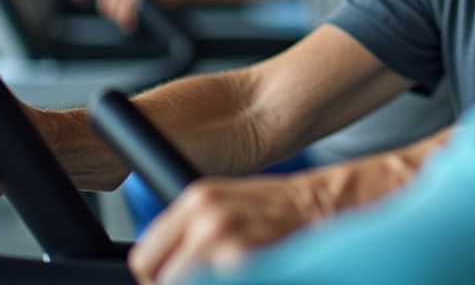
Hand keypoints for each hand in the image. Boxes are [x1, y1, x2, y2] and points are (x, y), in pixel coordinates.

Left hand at [129, 174, 323, 284]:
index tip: (172, 281)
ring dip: (203, 284)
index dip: (159, 277)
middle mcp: (207, 218)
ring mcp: (227, 243)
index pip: (146, 257)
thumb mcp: (227, 207)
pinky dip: (230, 281)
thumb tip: (162, 271)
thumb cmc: (280, 210)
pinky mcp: (243, 263)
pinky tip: (250, 274)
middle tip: (207, 279)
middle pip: (162, 280)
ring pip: (182, 284)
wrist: (328, 205)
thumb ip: (191, 234)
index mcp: (197, 199)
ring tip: (229, 275)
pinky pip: (212, 283)